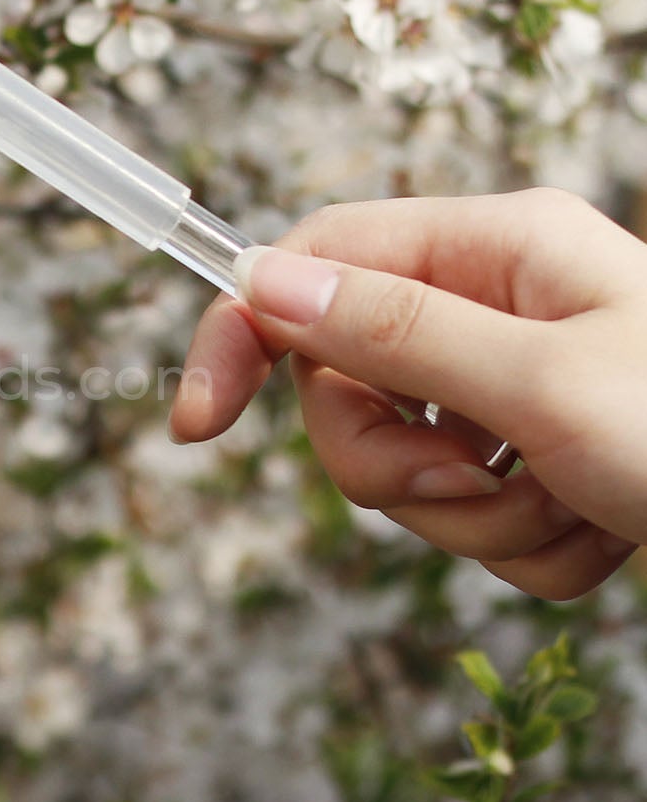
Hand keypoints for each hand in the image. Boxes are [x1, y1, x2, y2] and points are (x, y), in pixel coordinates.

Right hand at [169, 188, 646, 599]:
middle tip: (472, 484)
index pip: (314, 266)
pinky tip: (604, 540)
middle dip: (396, 464)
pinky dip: (528, 551)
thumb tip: (263, 279)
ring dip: (477, 521)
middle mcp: (498, 309)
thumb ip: (396, 332)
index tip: (197, 424)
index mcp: (497, 250)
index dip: (244, 333)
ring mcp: (516, 391)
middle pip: (349, 385)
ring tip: (574, 517)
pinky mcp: (538, 463)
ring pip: (407, 469)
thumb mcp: (546, 384)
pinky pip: (471, 521)